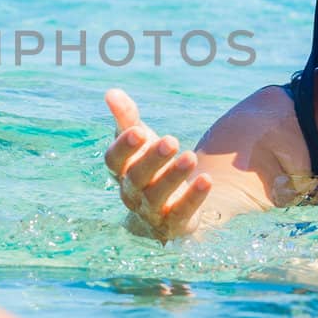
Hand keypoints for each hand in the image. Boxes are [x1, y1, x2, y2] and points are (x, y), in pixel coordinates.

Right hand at [103, 89, 212, 241]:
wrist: (169, 205)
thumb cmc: (150, 166)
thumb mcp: (141, 141)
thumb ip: (126, 118)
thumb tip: (111, 93)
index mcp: (122, 170)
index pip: (114, 160)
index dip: (124, 147)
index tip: (139, 131)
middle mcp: (131, 192)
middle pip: (136, 177)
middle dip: (153, 159)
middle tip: (172, 140)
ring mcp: (151, 211)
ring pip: (157, 196)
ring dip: (173, 176)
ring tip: (190, 156)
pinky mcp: (173, 224)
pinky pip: (181, 213)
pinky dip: (193, 197)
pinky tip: (206, 179)